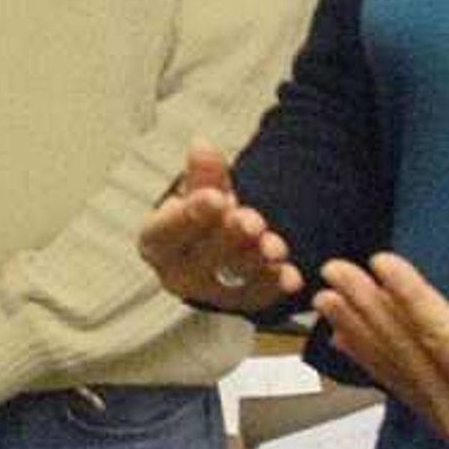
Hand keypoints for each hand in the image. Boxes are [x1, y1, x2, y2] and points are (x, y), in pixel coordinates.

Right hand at [139, 141, 300, 308]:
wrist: (217, 243)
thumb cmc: (202, 215)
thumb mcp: (201, 190)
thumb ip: (204, 172)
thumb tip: (202, 145)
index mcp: (157, 243)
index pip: (166, 233)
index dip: (190, 217)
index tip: (216, 198)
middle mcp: (177, 274)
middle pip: (201, 260)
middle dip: (228, 239)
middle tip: (251, 222)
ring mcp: (208, 293)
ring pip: (232, 280)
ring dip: (256, 262)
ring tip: (275, 247)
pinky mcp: (238, 304)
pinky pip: (258, 298)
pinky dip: (275, 286)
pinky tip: (291, 277)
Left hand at [313, 253, 448, 448]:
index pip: (440, 338)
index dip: (411, 298)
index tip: (380, 262)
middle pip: (406, 351)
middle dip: (367, 307)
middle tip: (333, 269)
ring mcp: (444, 418)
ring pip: (393, 367)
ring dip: (358, 329)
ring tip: (325, 298)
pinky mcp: (441, 419)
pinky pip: (397, 385)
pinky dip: (368, 359)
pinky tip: (345, 337)